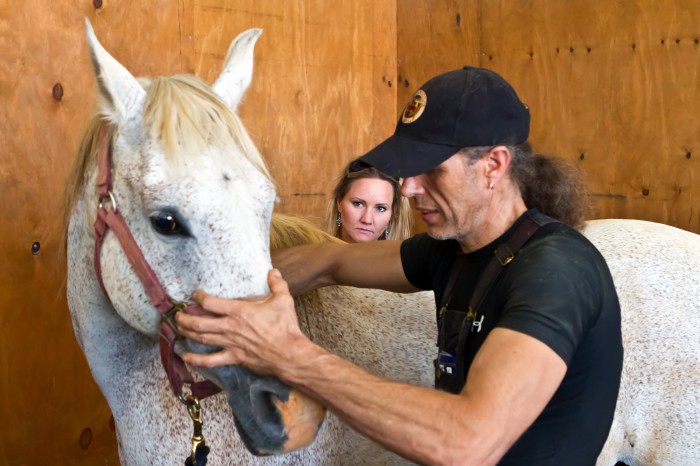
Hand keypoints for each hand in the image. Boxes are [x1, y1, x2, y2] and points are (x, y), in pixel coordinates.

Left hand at [176, 269, 309, 376]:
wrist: (288, 353)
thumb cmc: (285, 327)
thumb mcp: (283, 300)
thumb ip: (277, 284)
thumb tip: (274, 271)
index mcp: (238, 311)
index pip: (210, 302)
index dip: (199, 297)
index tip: (195, 295)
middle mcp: (229, 327)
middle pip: (198, 322)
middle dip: (184, 318)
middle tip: (178, 315)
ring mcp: (229, 343)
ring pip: (201, 338)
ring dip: (187, 333)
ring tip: (178, 329)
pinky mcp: (233, 358)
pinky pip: (210, 360)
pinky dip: (195, 359)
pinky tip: (185, 357)